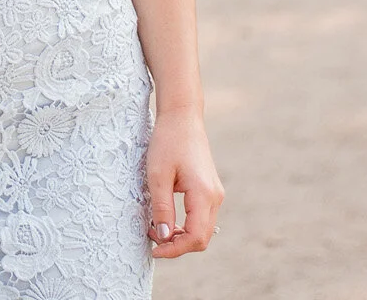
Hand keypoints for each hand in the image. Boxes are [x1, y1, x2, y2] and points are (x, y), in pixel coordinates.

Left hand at [145, 107, 223, 257]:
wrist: (182, 117)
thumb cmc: (167, 141)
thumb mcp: (157, 175)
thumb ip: (162, 208)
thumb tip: (163, 236)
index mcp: (204, 194)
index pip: (195, 237)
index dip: (175, 249)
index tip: (154, 249)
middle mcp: (215, 197)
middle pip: (201, 237)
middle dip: (177, 245)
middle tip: (151, 239)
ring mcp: (215, 193)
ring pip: (202, 229)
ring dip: (180, 235)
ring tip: (155, 227)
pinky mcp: (210, 189)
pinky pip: (201, 217)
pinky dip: (185, 224)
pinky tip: (166, 218)